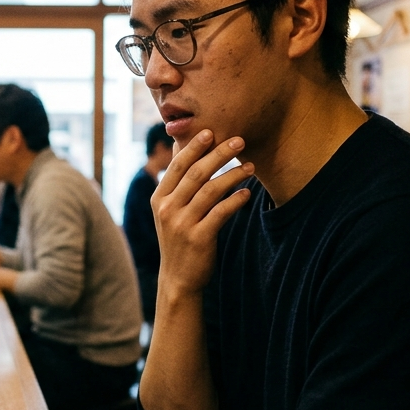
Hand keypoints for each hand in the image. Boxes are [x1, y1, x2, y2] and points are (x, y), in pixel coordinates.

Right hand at [152, 129, 254, 293]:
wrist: (177, 278)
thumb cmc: (178, 238)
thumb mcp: (168, 210)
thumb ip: (175, 181)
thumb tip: (178, 145)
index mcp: (159, 198)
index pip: (177, 165)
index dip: (194, 147)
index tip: (211, 131)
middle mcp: (168, 208)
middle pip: (196, 173)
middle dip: (219, 154)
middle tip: (239, 141)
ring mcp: (182, 224)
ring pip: (211, 190)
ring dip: (233, 175)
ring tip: (250, 167)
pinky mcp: (199, 238)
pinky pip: (221, 213)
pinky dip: (236, 200)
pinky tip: (247, 193)